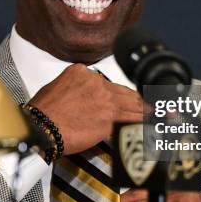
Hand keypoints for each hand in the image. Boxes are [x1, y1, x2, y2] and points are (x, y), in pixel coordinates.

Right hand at [29, 64, 143, 154]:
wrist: (42, 128)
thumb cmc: (44, 113)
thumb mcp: (57, 87)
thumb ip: (75, 88)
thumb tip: (83, 97)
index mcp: (82, 73)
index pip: (107, 83)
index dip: (118, 93)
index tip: (124, 97)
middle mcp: (96, 83)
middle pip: (123, 92)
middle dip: (137, 100)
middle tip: (151, 104)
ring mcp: (105, 100)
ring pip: (131, 104)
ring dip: (146, 110)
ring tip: (158, 113)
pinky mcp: (110, 119)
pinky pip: (132, 120)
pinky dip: (144, 121)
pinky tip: (152, 122)